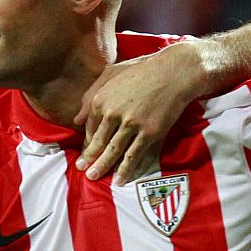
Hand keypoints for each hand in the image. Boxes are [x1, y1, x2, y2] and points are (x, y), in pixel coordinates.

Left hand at [76, 40, 212, 183]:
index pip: (91, 128)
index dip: (88, 143)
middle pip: (98, 142)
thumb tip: (77, 119)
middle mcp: (113, 113)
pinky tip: (119, 179)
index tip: (86, 153)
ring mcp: (131, 124)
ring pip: (113, 151)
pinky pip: (134, 155)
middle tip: (82, 170)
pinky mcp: (149, 133)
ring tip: (93, 177)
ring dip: (102, 167)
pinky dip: (125, 169)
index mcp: (101, 99)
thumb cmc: (143, 70)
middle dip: (89, 159)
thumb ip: (91, 95)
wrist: (173, 72)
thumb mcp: (111, 74)